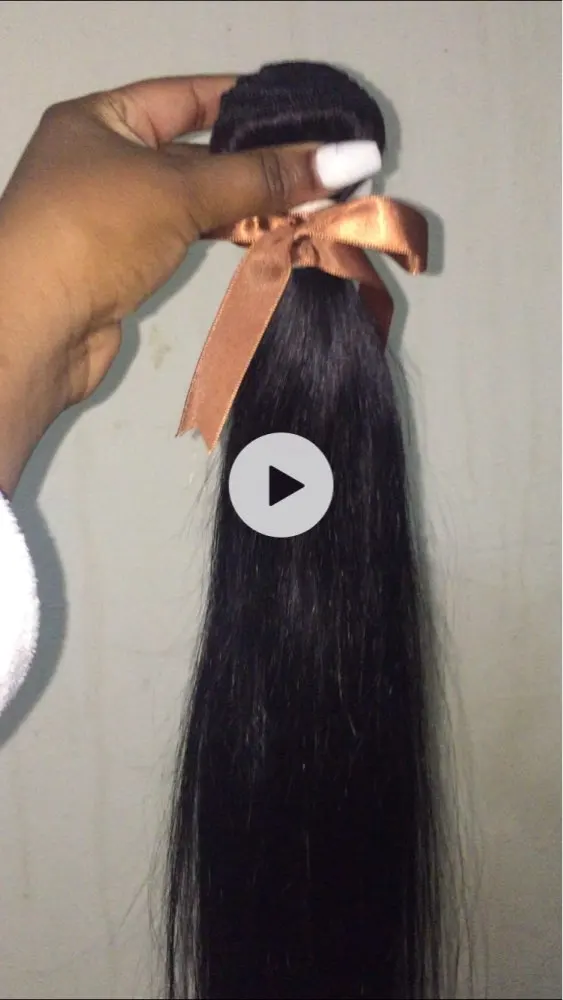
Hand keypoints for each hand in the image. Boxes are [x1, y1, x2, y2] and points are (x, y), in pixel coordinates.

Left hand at [0, 74, 379, 492]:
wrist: (33, 331)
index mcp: (101, 119)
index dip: (245, 100)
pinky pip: (188, 237)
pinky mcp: (127, 264)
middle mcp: (105, 160)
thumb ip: (262, 176)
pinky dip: (226, 235)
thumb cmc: (92, 232)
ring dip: (248, 204)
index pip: (186, 95)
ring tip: (314, 202)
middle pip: (197, 151)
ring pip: (196, 200)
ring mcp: (115, 216)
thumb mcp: (178, 190)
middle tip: (324, 164)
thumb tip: (351, 157)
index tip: (303, 110)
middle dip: (258, 159)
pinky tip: (270, 235)